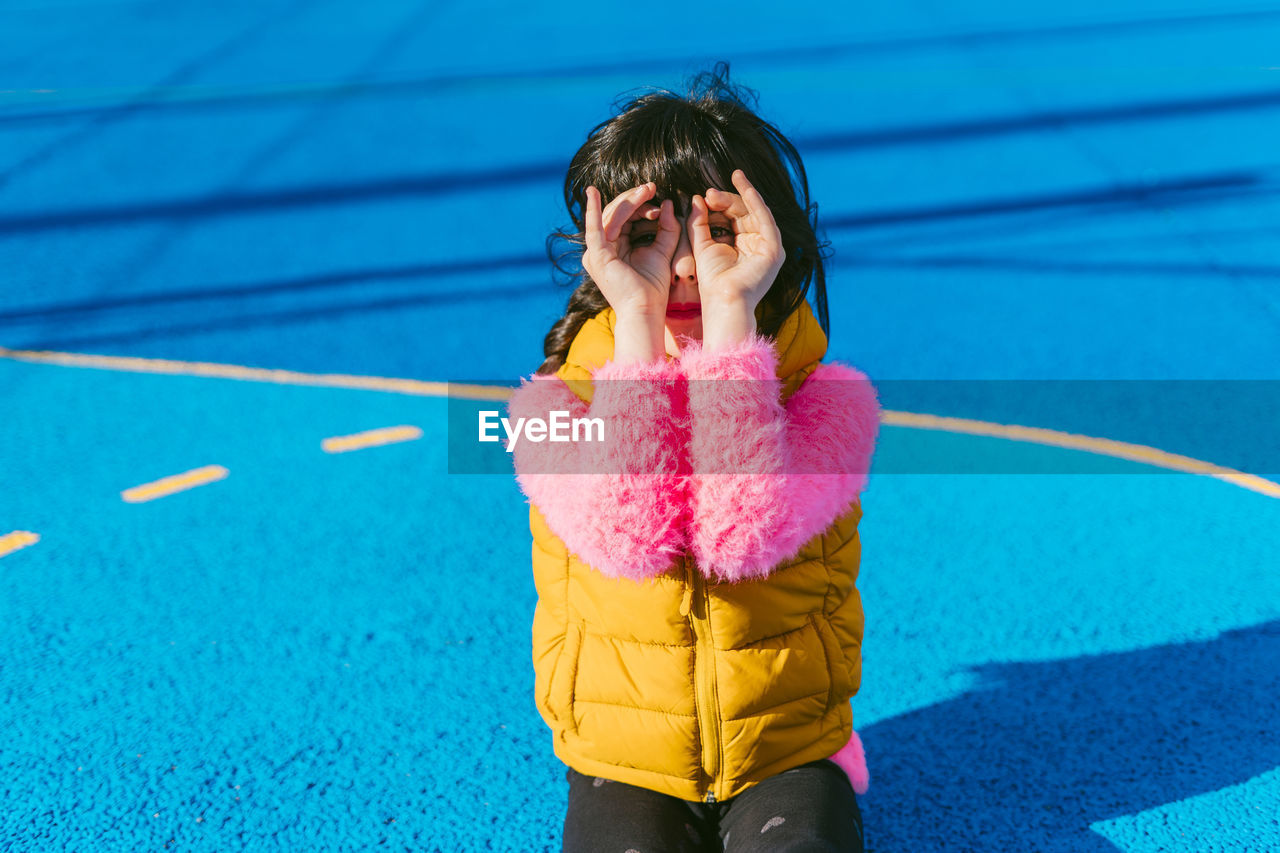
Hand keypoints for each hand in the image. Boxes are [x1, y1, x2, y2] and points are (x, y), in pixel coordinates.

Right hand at [583, 182, 679, 318]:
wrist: (646, 311)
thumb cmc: (653, 288)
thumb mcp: (662, 251)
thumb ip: (666, 228)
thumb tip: (669, 203)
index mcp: (612, 247)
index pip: (623, 218)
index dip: (640, 205)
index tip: (660, 202)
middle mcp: (599, 249)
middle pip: (615, 213)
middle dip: (634, 198)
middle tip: (652, 187)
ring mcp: (595, 252)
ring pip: (610, 216)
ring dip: (629, 201)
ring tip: (647, 190)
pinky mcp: (597, 256)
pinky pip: (594, 228)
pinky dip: (593, 210)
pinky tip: (593, 193)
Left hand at [689, 169, 784, 311]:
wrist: (723, 301)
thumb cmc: (712, 280)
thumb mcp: (702, 244)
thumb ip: (699, 222)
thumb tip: (696, 197)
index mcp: (743, 244)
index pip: (733, 216)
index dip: (720, 202)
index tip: (704, 195)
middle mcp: (757, 243)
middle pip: (744, 212)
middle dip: (728, 198)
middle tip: (709, 192)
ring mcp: (768, 246)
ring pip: (755, 212)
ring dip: (741, 195)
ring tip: (730, 180)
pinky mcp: (774, 249)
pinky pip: (766, 219)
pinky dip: (756, 202)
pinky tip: (747, 188)